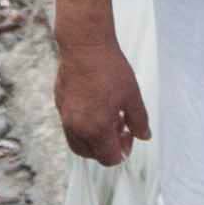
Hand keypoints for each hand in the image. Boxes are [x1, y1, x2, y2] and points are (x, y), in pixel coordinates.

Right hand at [54, 24, 150, 161]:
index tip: (130, 135)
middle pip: (91, 154)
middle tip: (121, 129)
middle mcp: (77, 127)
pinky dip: (83, 127)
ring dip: (94, 140)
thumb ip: (139, 121)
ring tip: (108, 120)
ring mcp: (65, 116)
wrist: (84, 46)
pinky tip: (96, 108)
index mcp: (96, 129)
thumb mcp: (132, 97)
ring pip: (78, 142)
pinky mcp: (59, 104)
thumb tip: (144, 136)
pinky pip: (70, 126)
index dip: (123, 152)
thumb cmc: (110, 70)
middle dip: (107, 148)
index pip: (108, 158)